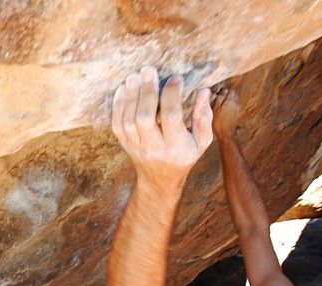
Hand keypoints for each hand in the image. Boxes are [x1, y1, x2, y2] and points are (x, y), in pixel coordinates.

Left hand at [111, 66, 211, 192]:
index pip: (171, 117)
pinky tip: (123, 88)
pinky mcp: (125, 144)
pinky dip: (118, 105)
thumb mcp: (201, 141)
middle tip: (149, 70)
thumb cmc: (184, 155)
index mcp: (176, 146)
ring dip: (131, 96)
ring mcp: (136, 147)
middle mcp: (154, 147)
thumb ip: (204, 117)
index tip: (176, 78)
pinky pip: (117, 124)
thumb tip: (204, 91)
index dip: (172, 95)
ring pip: (128, 121)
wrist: (159, 180)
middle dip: (146, 92)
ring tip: (136, 75)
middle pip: (145, 118)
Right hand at [212, 88, 239, 138]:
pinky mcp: (236, 114)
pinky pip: (233, 106)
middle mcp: (236, 104)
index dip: (224, 90)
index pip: (230, 90)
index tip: (218, 92)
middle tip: (218, 97)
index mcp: (231, 100)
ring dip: (227, 101)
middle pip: (233, 94)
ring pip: (233, 100)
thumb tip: (223, 90)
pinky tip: (222, 111)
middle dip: (226, 94)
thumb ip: (220, 98)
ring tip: (219, 104)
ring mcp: (237, 109)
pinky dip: (228, 106)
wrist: (226, 134)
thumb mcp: (216, 108)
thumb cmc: (219, 121)